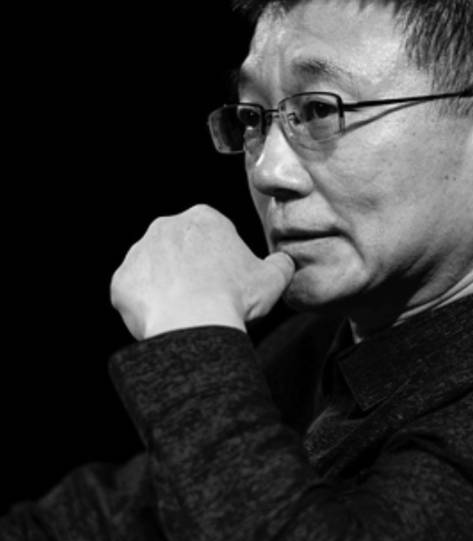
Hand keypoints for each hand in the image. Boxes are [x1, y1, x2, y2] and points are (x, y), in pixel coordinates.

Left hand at [110, 205, 294, 339]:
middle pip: (180, 248)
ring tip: (186, 311)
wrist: (195, 323)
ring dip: (167, 286)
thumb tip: (283, 263)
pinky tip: (166, 319)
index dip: (223, 258)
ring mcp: (139, 253)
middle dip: (191, 268)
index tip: (228, 280)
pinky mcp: (121, 281)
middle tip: (207, 296)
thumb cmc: (235, 296)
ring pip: (155, 269)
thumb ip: (281, 264)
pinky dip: (148, 306)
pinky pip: (134, 293)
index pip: (213, 233)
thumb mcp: (274, 278)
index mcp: (203, 218)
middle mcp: (166, 226)